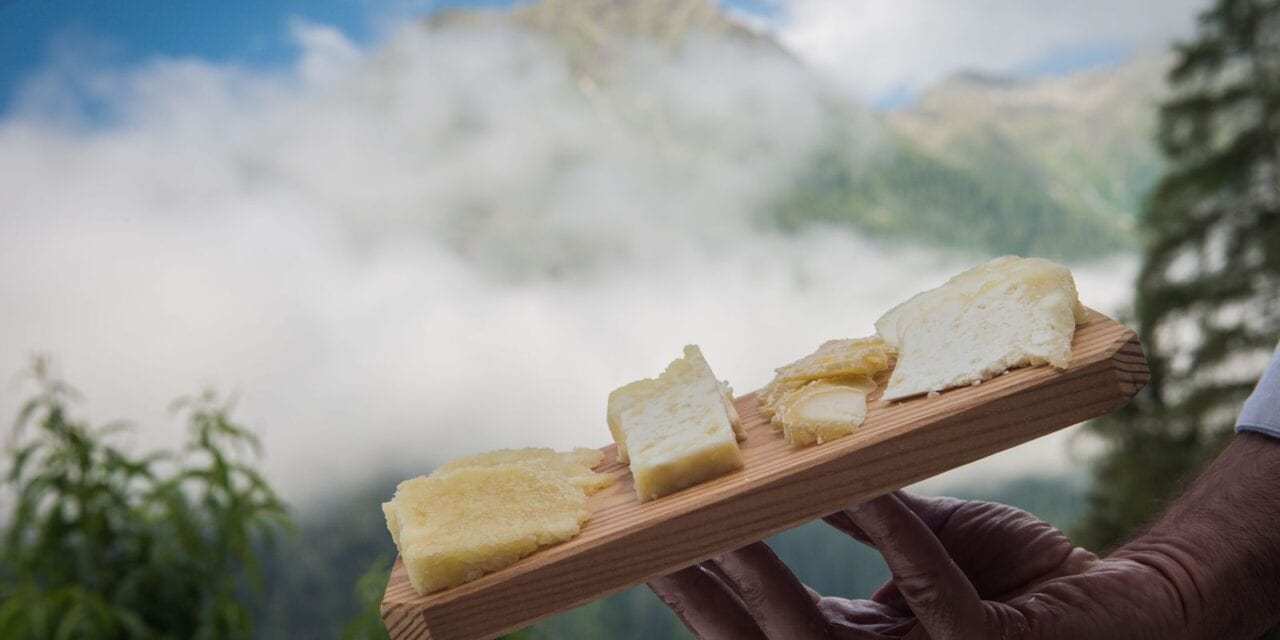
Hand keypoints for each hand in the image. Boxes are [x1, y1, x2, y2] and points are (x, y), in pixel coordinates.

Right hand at [649, 491, 1195, 638]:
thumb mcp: (934, 545)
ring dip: (768, 577)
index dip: (710, 598)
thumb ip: (874, 520)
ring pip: (825, 638)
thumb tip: (807, 473)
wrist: (1140, 606)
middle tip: (658, 543)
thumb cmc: (1032, 579)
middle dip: (709, 599)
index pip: (769, 630)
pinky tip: (856, 486)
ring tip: (726, 522)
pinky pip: (926, 585)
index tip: (657, 550)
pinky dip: (889, 531)